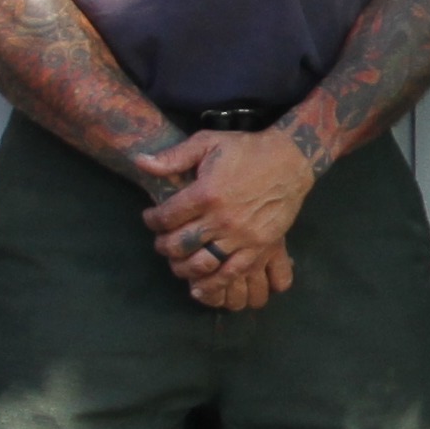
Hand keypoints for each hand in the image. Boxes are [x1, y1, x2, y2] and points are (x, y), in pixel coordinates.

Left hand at [138, 128, 315, 303]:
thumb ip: (174, 156)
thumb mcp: (207, 142)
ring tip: (178, 262)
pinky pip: (232, 274)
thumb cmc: (246, 149)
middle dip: (164, 246)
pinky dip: (212, 284)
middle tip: (162, 242)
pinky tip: (200, 286)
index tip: (151, 218)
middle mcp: (222, 219)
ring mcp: (242, 237)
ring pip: (202, 264)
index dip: (153, 220)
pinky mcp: (259, 248)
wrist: (289, 160)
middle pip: (181, 244)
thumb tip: (140, 162)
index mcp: (206, 193)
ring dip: (183, 268)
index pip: (167, 217)